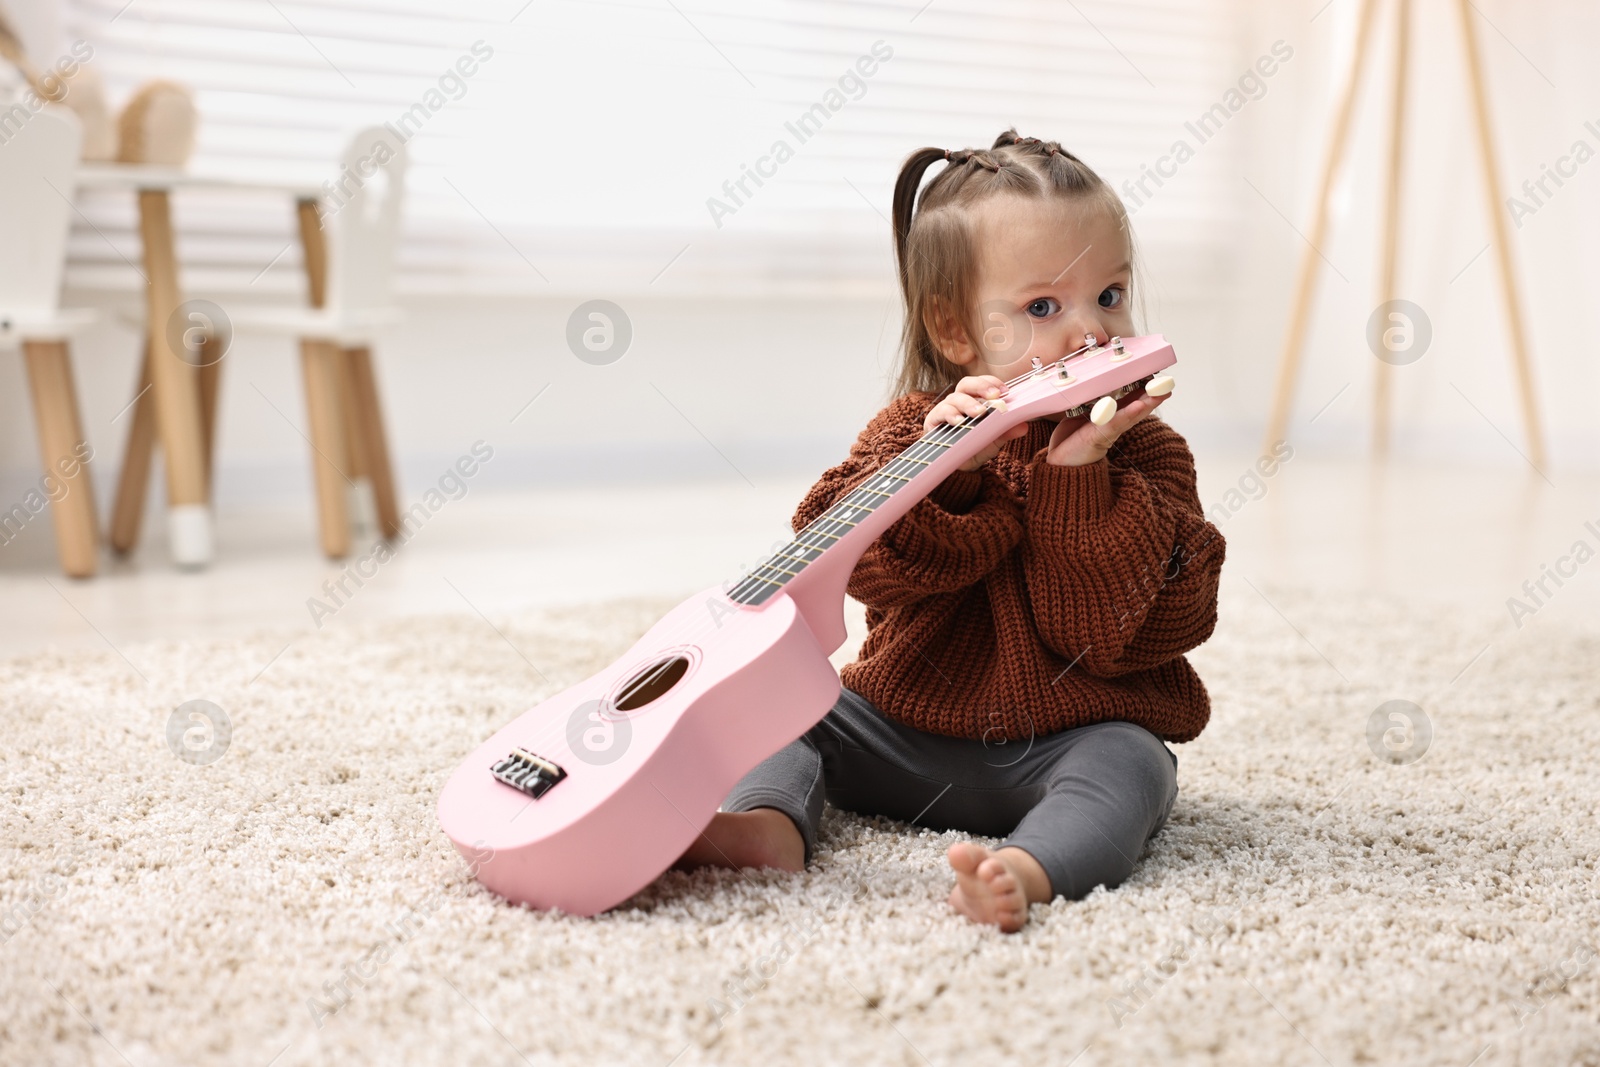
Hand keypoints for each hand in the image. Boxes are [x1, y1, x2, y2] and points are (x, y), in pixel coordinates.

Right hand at [924, 375, 1030, 471]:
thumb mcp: (994, 441)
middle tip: (994, 396)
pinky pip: (940, 413)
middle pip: (967, 384)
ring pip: (954, 398)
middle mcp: (960, 401)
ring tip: (979, 413)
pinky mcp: (933, 421)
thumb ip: (1006, 432)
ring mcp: (946, 410)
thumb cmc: (975, 448)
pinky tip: (959, 421)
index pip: (982, 383)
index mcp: (975, 400)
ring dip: (968, 403)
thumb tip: (1023, 426)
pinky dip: (950, 415)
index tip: (1005, 391)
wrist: (958, 467)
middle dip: (980, 386)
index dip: (992, 382)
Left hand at [1044, 386, 1170, 466]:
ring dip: (1146, 404)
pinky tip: (1138, 407)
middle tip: (1168, 385)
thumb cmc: (1071, 441)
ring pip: (1130, 415)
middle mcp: (1113, 425)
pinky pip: (1114, 424)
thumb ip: (1092, 404)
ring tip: (1159, 394)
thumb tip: (1099, 387)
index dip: (1145, 392)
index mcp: (1110, 418)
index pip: (1131, 402)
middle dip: (1153, 397)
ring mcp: (1107, 431)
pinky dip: (1126, 415)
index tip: (1159, 381)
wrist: (1060, 464)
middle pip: (1137, 409)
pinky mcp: (1097, 437)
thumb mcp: (1082, 416)